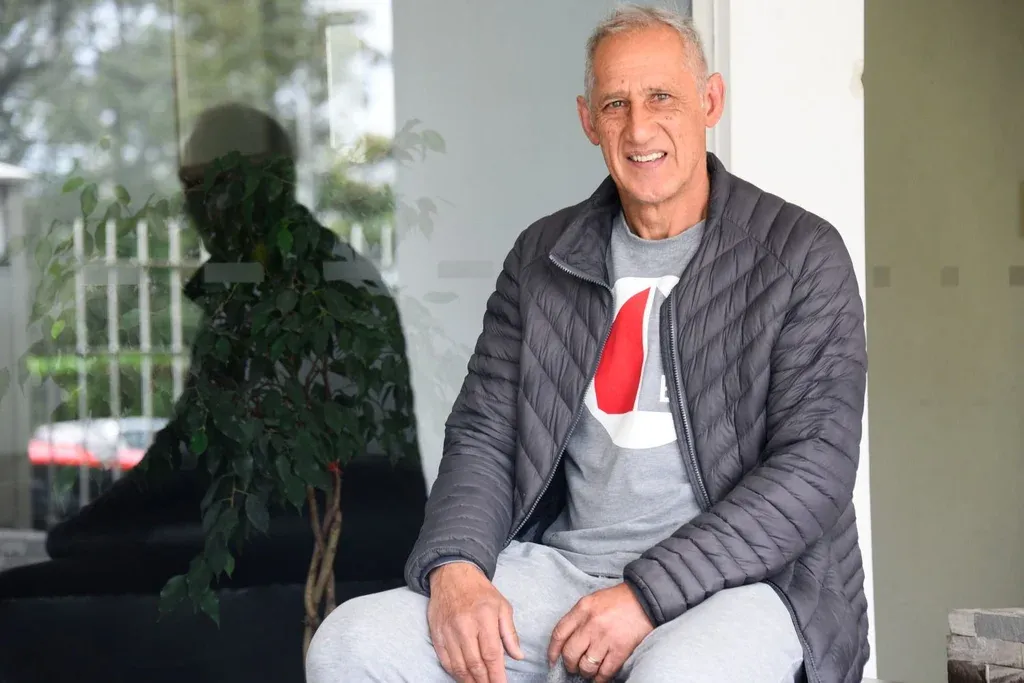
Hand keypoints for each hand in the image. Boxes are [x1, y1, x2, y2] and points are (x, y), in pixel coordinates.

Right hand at [427, 562, 524, 682]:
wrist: (452, 574)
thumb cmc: (480, 591)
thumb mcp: (502, 606)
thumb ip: (510, 632)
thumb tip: (518, 656)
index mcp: (484, 617)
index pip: (492, 654)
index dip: (497, 675)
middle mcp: (464, 625)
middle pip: (475, 663)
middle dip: (484, 681)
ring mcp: (448, 631)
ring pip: (459, 666)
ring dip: (469, 681)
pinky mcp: (437, 633)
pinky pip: (445, 660)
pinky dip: (454, 673)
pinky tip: (463, 678)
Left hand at [546, 583, 653, 681]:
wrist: (646, 598)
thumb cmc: (619, 600)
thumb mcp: (593, 600)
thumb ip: (579, 617)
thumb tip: (568, 639)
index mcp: (582, 608)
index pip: (559, 633)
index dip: (553, 651)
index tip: (553, 660)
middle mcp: (591, 624)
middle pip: (570, 653)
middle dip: (569, 665)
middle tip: (573, 667)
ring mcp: (605, 637)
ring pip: (586, 665)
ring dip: (585, 672)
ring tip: (588, 671)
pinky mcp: (620, 649)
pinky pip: (605, 671)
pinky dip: (600, 678)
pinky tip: (600, 676)